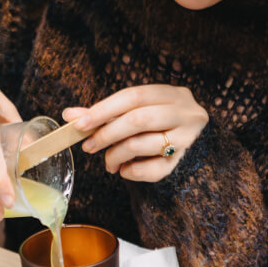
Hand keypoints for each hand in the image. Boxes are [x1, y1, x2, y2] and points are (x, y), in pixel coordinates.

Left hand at [63, 85, 207, 181]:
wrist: (197, 142)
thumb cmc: (158, 122)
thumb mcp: (137, 111)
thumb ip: (105, 112)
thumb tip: (70, 115)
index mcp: (171, 94)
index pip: (133, 96)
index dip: (103, 109)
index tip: (79, 124)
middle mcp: (185, 113)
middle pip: (138, 120)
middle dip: (107, 134)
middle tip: (88, 146)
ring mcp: (188, 138)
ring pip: (143, 145)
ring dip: (116, 155)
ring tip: (108, 162)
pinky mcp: (184, 162)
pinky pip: (153, 170)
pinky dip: (132, 172)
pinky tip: (124, 170)